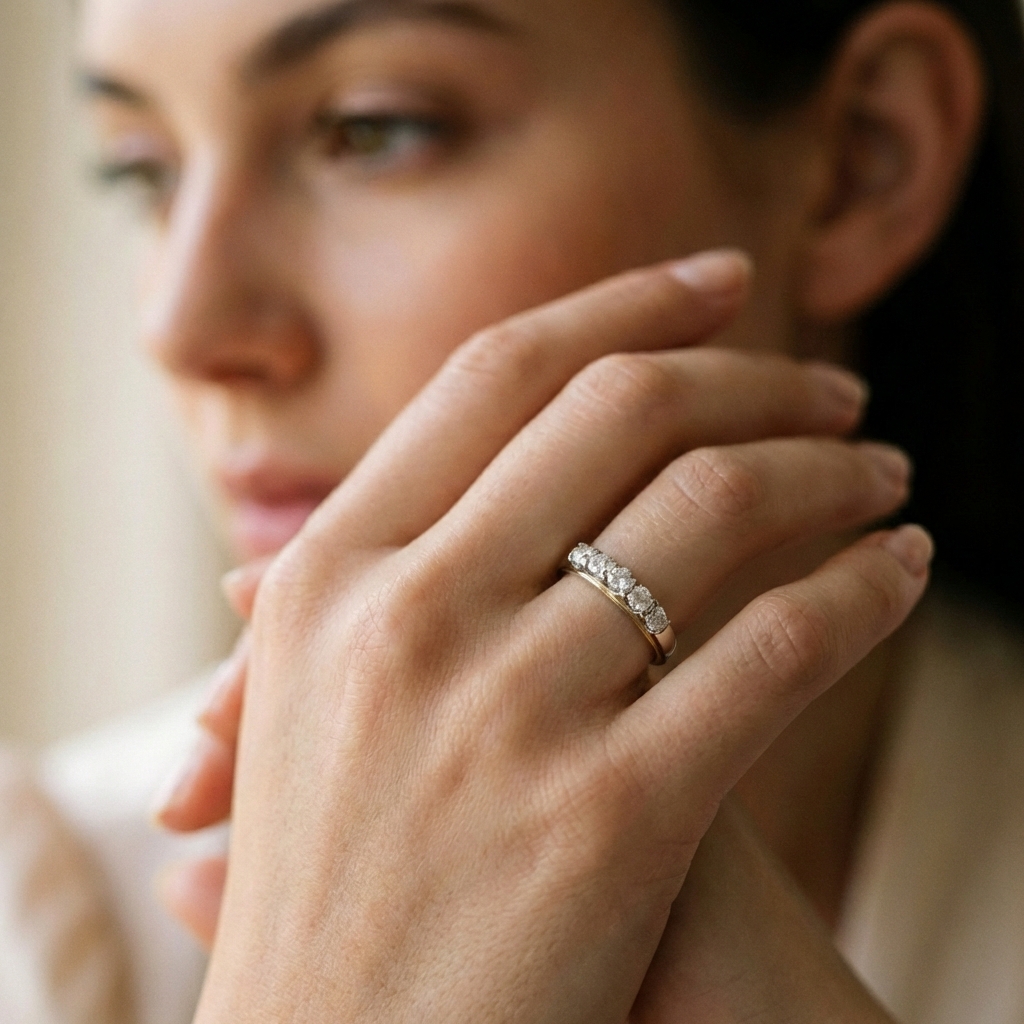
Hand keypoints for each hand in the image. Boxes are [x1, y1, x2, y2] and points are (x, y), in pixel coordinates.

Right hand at [153, 250, 926, 1023]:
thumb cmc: (332, 882)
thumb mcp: (314, 696)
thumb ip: (400, 566)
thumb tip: (503, 461)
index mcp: (328, 574)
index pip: (500, 372)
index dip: (622, 302)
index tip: (717, 280)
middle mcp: (408, 615)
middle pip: (622, 410)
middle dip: (753, 373)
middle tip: (832, 387)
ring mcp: (507, 712)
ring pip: (716, 508)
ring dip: (831, 471)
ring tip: (883, 474)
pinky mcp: (610, 818)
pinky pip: (776, 648)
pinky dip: (863, 587)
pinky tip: (902, 571)